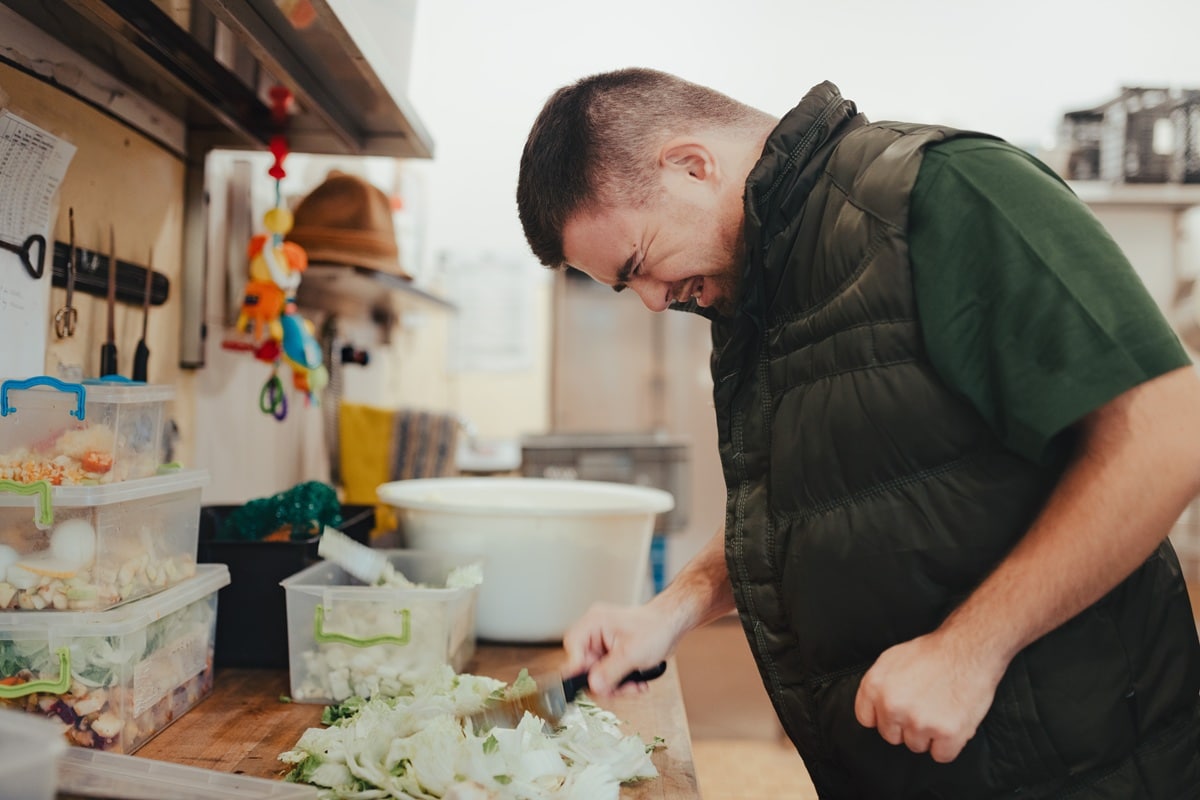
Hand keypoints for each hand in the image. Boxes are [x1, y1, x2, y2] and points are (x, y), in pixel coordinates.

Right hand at [561, 601, 678, 696]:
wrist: (673, 624)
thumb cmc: (656, 628)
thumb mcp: (632, 653)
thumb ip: (610, 671)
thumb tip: (593, 686)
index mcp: (594, 623)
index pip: (573, 647)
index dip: (578, 669)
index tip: (589, 684)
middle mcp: (594, 632)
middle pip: (584, 666)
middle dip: (603, 682)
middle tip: (618, 690)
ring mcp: (602, 644)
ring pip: (597, 675)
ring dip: (615, 686)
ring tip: (633, 687)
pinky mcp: (611, 654)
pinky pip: (608, 675)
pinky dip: (621, 683)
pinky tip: (636, 684)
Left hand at [853, 630, 1007, 762]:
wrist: (968, 649)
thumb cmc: (932, 653)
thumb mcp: (890, 659)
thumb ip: (877, 686)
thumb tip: (873, 709)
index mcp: (875, 686)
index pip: (867, 719)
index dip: (884, 717)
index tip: (897, 711)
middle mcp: (892, 706)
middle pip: (892, 736)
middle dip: (907, 726)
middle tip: (925, 706)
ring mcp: (919, 721)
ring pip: (917, 746)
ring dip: (929, 735)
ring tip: (941, 709)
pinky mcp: (947, 733)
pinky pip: (941, 755)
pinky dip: (949, 744)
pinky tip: (953, 722)